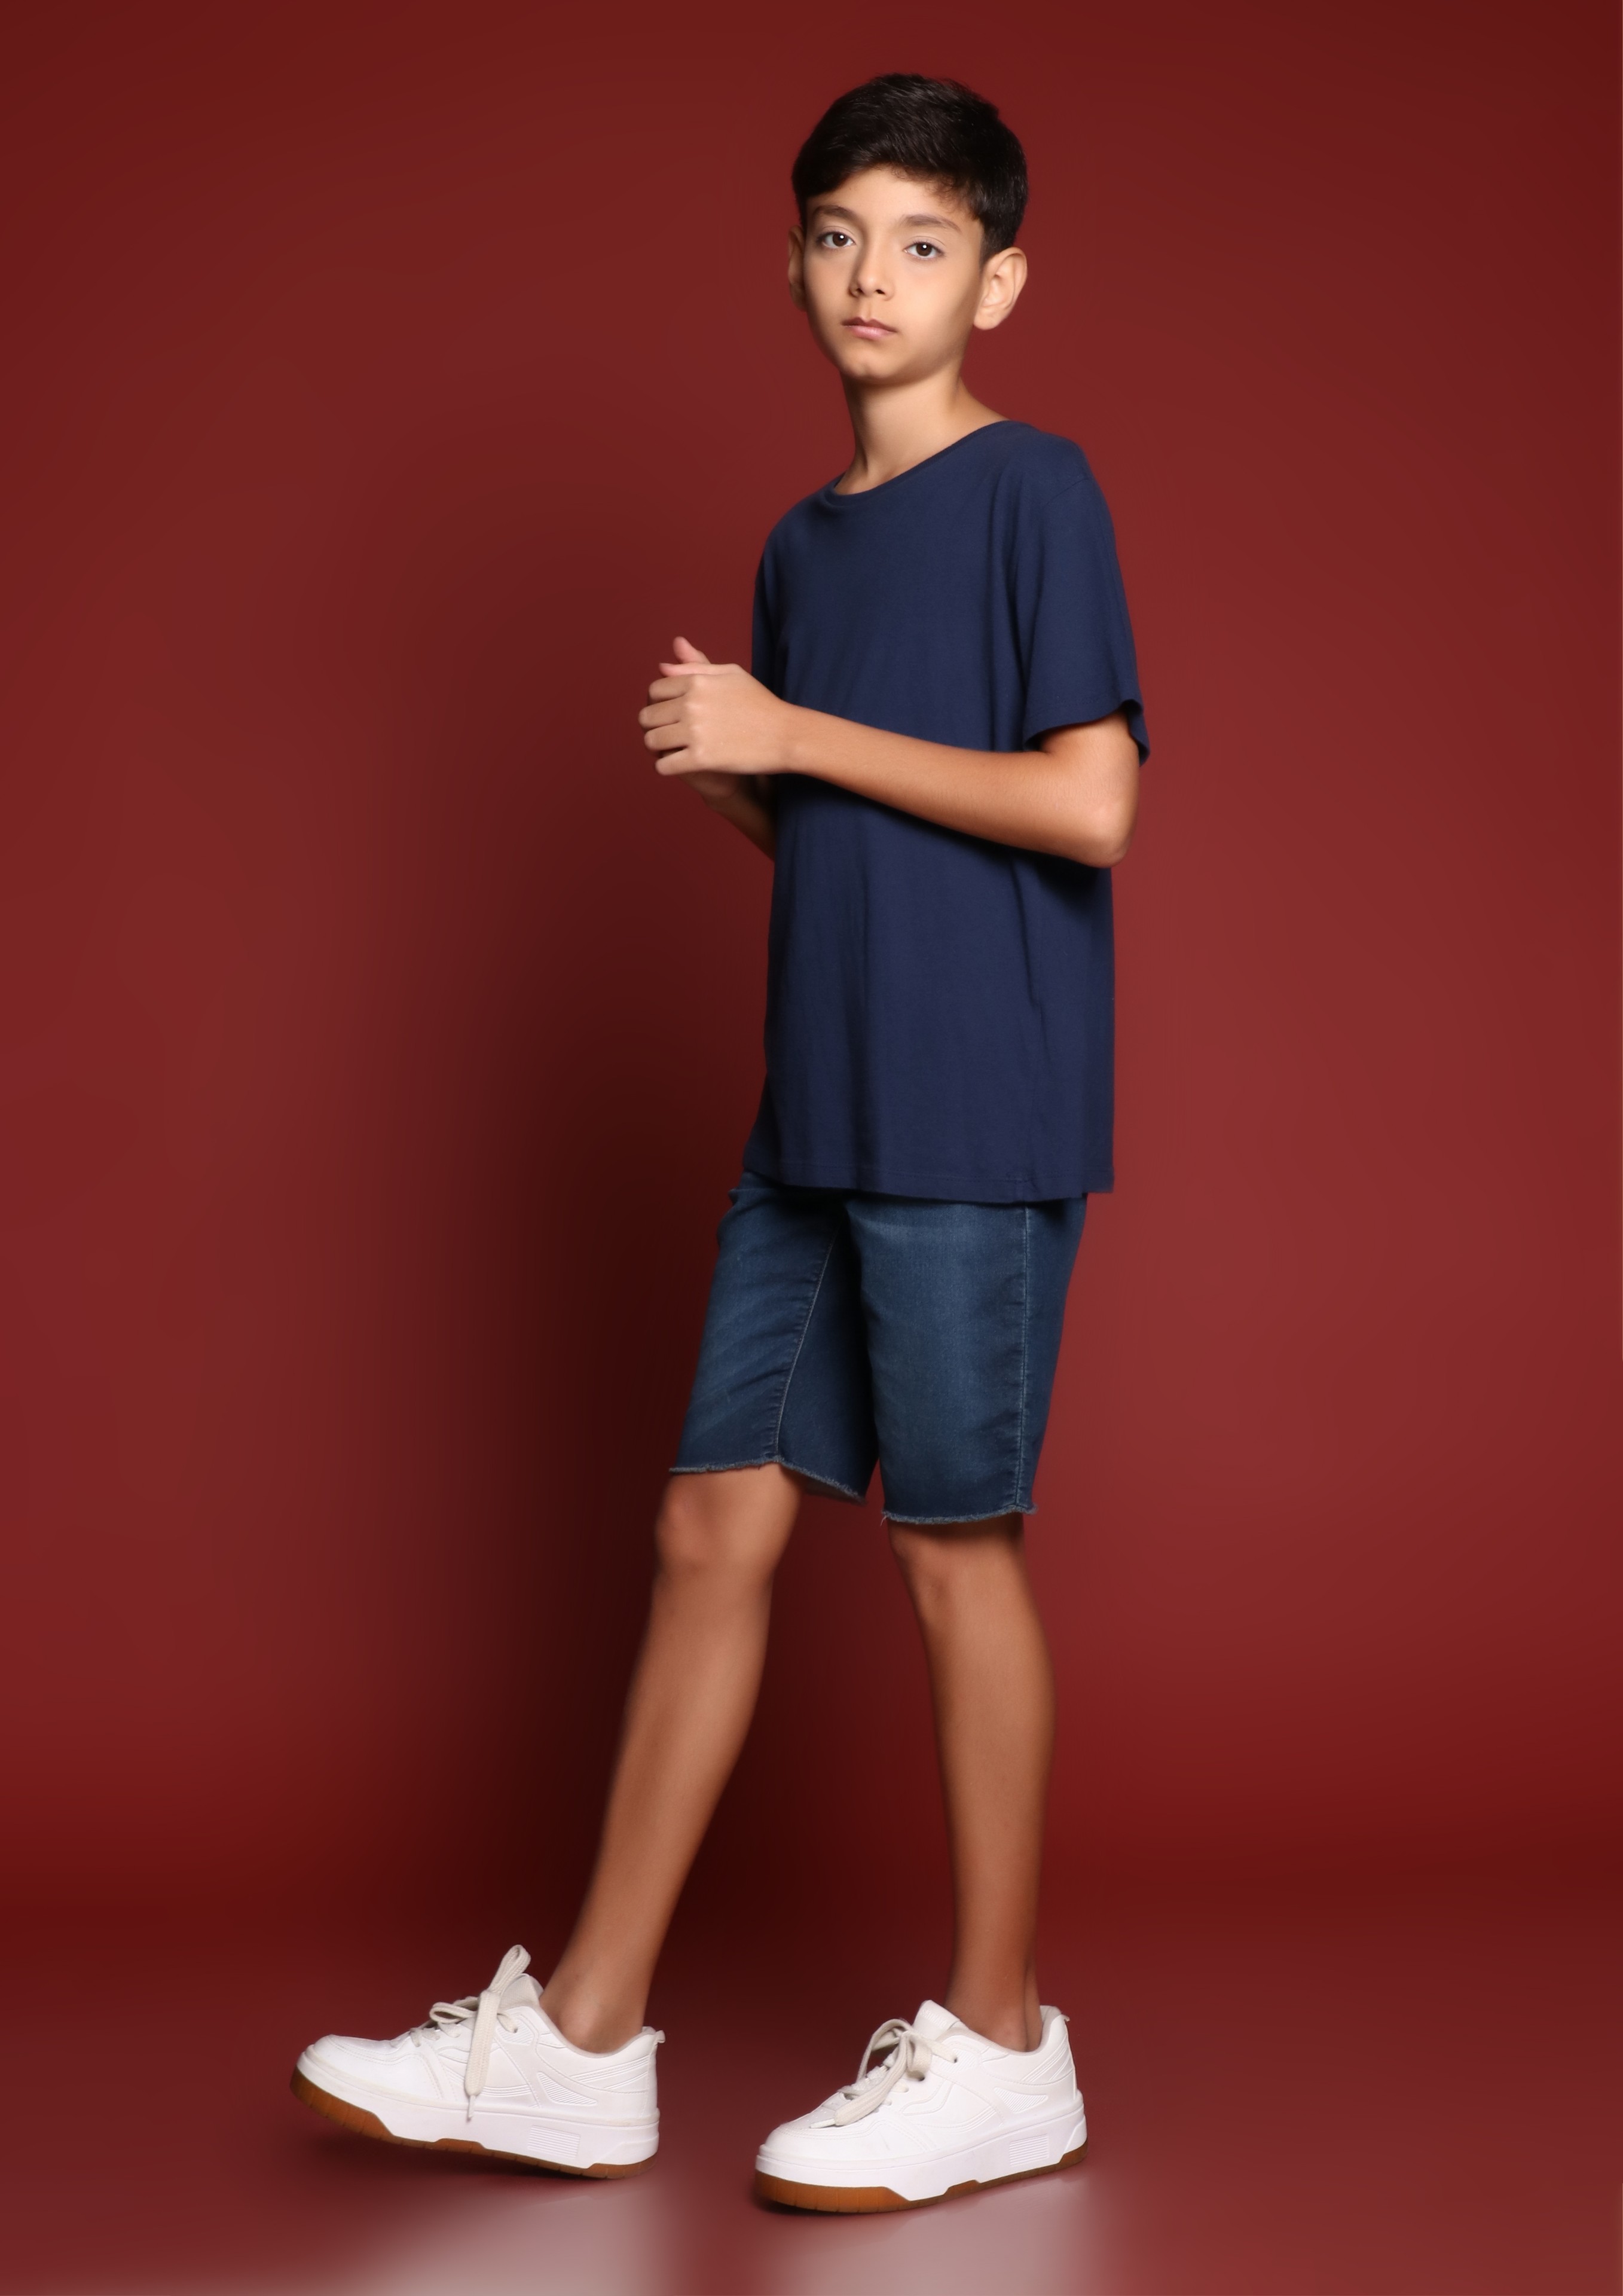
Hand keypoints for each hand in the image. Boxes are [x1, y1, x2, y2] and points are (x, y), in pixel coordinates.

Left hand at [639, 637, 796, 781]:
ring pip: (651, 741)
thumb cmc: (760, 703)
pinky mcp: (701, 759)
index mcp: (696, 682)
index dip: (657, 704)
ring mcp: (695, 732)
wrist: (785, 735)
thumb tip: (661, 666)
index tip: (667, 714)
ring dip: (656, 747)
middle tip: (666, 734)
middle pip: (648, 716)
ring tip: (670, 750)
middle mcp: (691, 704)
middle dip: (653, 726)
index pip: (654, 691)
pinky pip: (664, 765)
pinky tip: (677, 765)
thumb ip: (695, 667)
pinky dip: (666, 767)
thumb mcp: (731, 674)